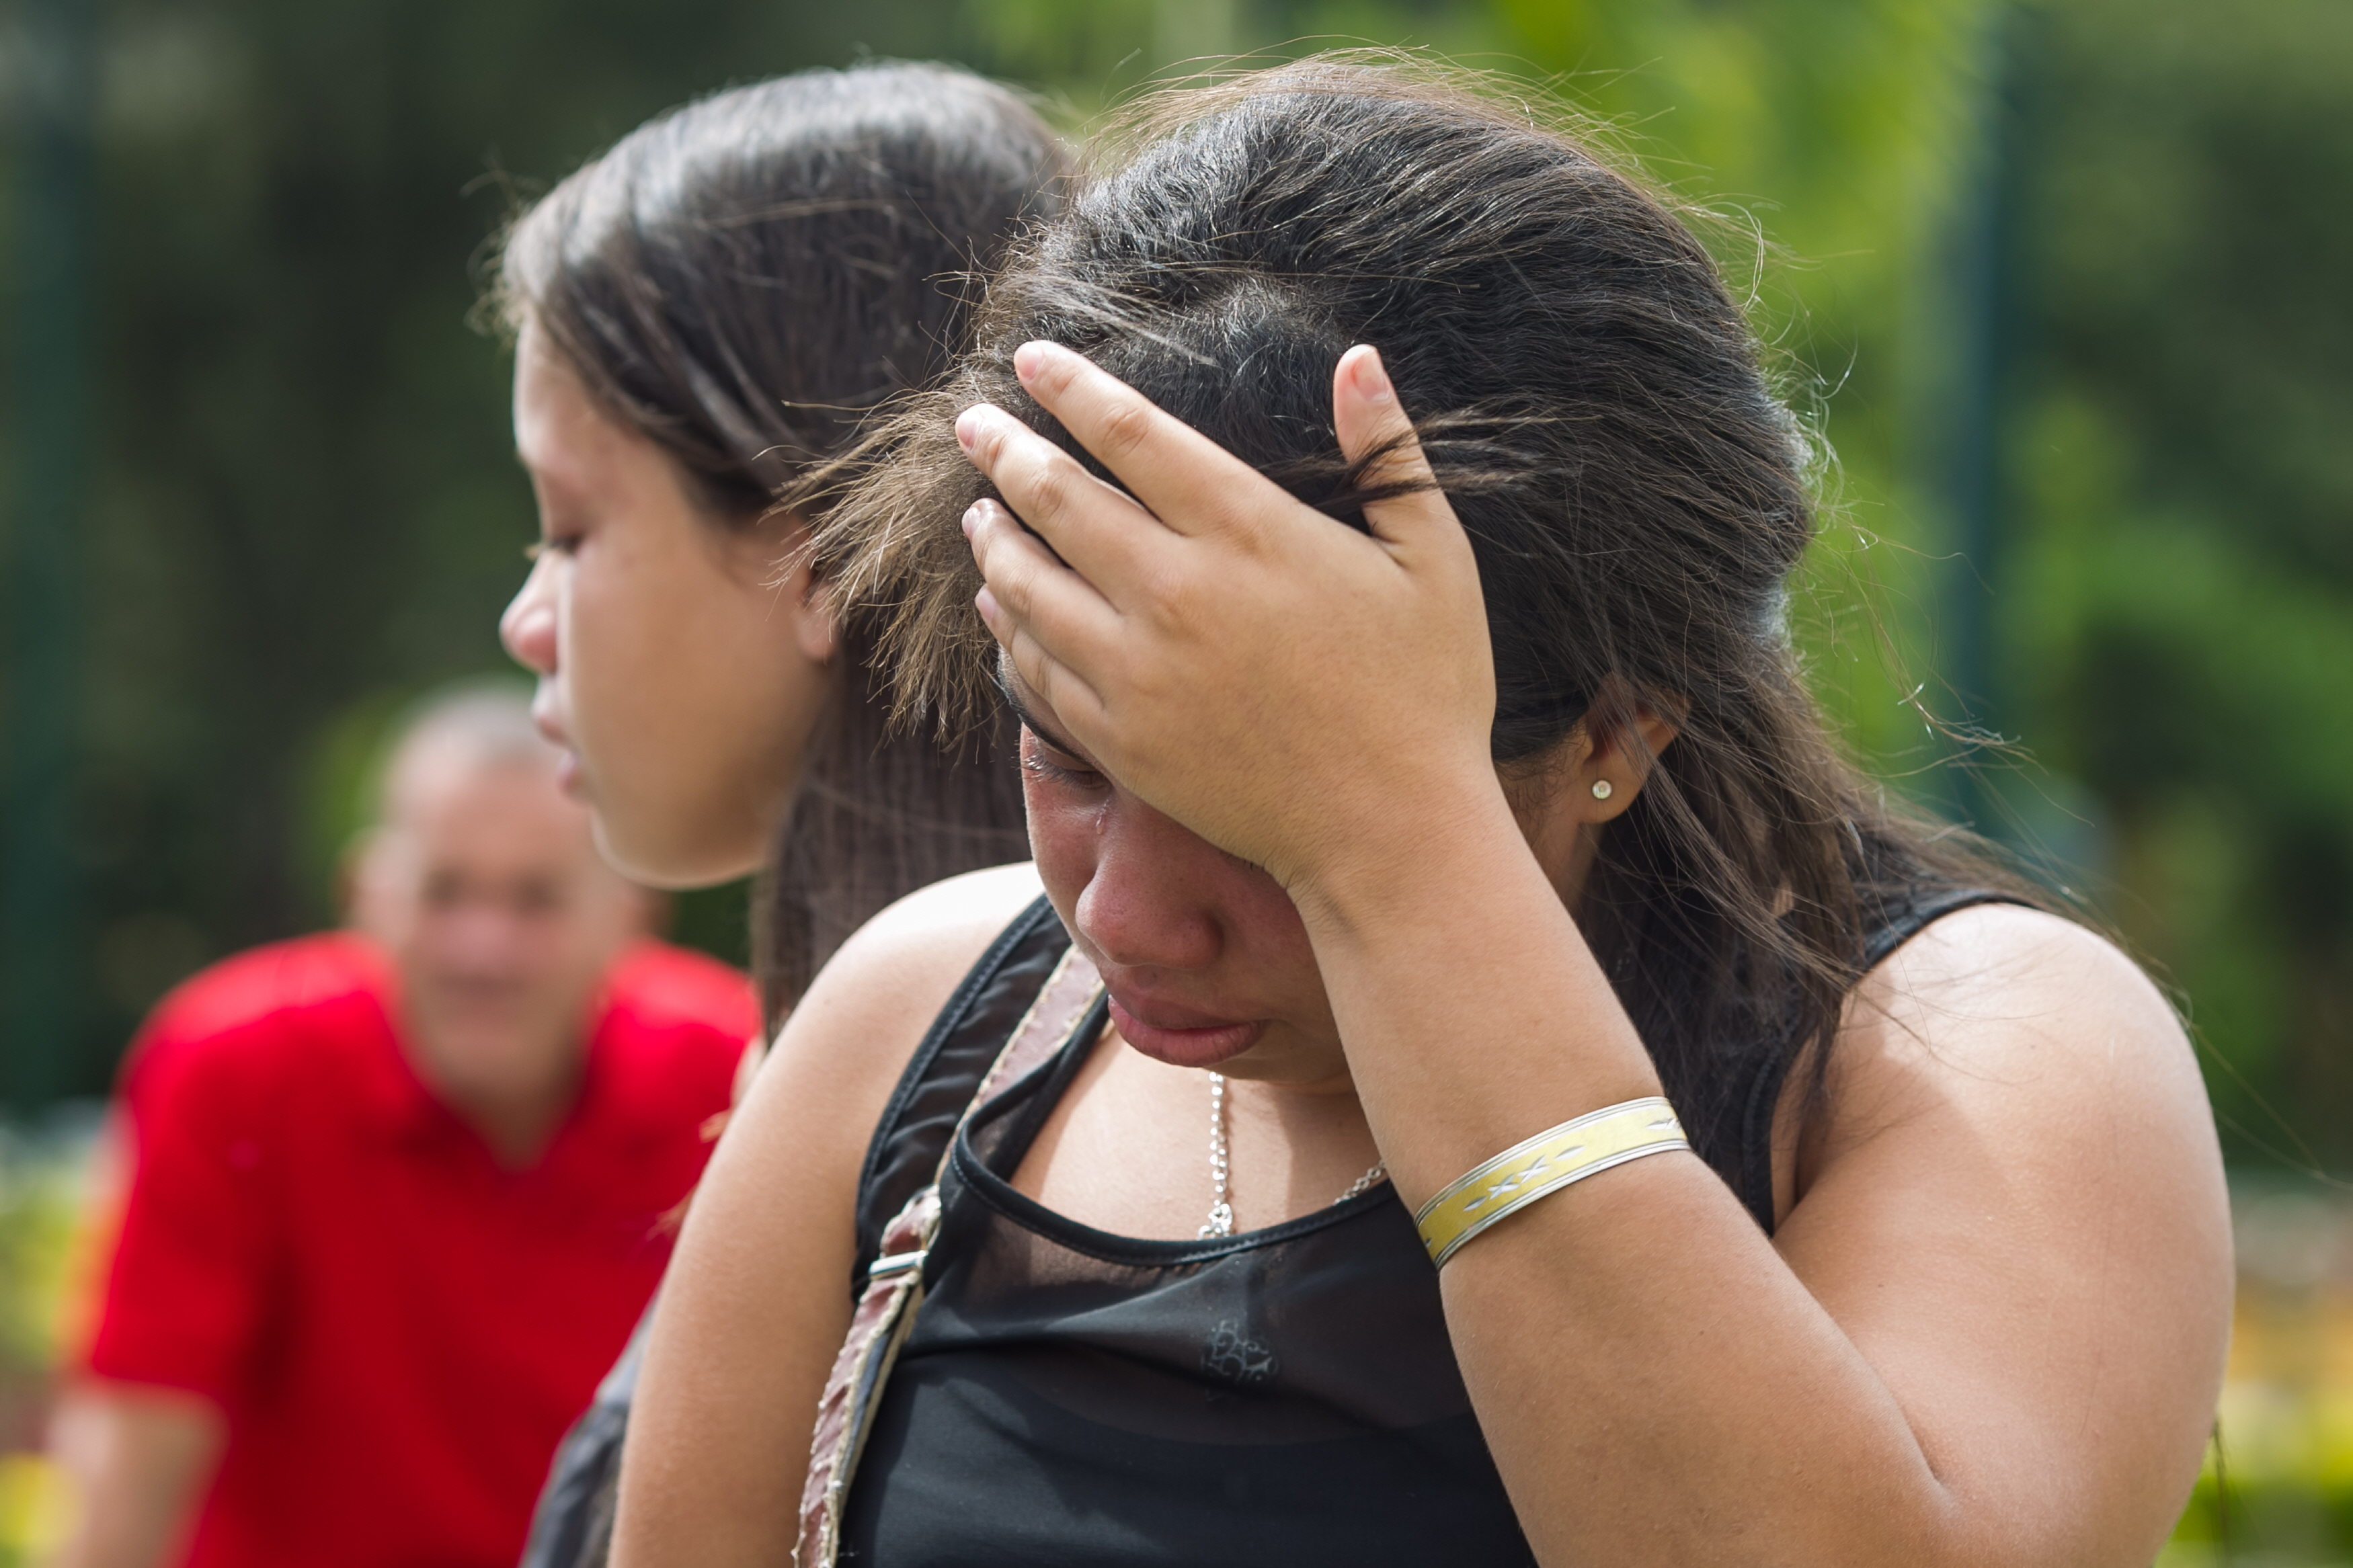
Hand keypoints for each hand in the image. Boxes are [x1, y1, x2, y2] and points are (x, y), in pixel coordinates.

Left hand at [957, 341, 1502, 898]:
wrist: (1390, 833)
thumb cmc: (1426, 691)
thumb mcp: (1435, 559)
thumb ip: (1390, 450)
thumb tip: (1358, 358)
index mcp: (1247, 530)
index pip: (1129, 432)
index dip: (1071, 387)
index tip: (1031, 357)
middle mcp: (1175, 592)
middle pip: (1056, 498)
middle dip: (1005, 450)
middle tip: (972, 423)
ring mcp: (1137, 670)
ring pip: (1028, 583)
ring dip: (994, 538)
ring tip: (977, 511)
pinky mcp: (1121, 738)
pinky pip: (1037, 668)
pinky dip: (1009, 626)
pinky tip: (1000, 603)